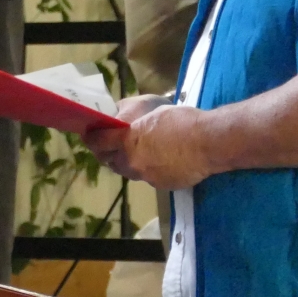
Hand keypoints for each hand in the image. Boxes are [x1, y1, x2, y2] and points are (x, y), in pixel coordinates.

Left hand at [86, 101, 213, 190]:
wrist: (208, 142)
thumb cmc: (181, 120)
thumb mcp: (153, 111)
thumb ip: (135, 121)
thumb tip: (123, 121)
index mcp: (128, 141)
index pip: (99, 143)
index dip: (91, 139)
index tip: (89, 135)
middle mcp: (132, 162)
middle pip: (111, 162)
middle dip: (108, 153)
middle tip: (110, 145)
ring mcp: (147, 177)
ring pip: (130, 171)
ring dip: (129, 163)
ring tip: (137, 152)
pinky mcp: (162, 185)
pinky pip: (149, 177)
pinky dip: (150, 169)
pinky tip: (161, 160)